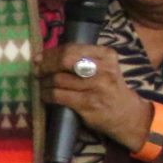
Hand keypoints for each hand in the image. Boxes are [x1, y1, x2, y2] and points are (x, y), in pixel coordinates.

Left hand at [37, 43, 154, 152]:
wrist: (125, 114)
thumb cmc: (108, 88)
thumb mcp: (103, 68)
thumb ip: (83, 59)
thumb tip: (48, 55)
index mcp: (106, 55)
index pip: (72, 48)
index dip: (51, 52)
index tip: (39, 57)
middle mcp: (103, 69)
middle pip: (65, 60)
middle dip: (46, 65)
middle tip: (37, 71)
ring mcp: (96, 86)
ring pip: (59, 79)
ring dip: (44, 82)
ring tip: (42, 84)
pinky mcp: (88, 103)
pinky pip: (59, 95)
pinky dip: (47, 95)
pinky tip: (45, 95)